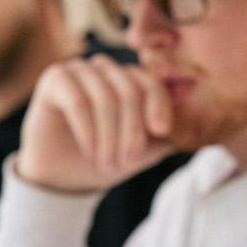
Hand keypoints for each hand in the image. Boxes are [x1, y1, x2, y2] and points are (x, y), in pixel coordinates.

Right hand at [16, 56, 172, 192]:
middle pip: (129, 91)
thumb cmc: (102, 159)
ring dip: (109, 136)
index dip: (159, 105)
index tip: (161, 131)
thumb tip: (192, 132)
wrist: (61, 177)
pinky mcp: (54, 79)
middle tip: (125, 162)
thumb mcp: (140, 151)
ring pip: (105, 97)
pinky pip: (78, 101)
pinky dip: (87, 129)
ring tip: (106, 163)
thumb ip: (163, 138)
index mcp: (128, 80)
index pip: (151, 83)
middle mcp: (105, 69)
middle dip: (130, 131)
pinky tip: (90, 150)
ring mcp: (78, 70)